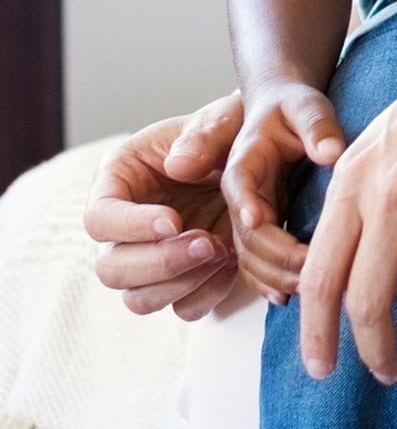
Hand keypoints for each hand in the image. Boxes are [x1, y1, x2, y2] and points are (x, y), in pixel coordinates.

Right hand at [84, 96, 243, 319]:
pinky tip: (232, 264)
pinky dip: (206, 295)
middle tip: (208, 243)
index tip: (173, 221)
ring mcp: (150, 258)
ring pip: (139, 298)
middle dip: (160, 263)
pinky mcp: (182, 279)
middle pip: (111, 269)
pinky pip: (182, 308)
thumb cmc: (232, 131)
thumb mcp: (222, 120)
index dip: (131, 227)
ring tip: (224, 250)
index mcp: (118, 180)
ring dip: (182, 283)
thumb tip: (177, 165)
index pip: (99, 218)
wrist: (265, 158)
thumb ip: (202, 136)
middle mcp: (124, 226)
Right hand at [222, 81, 344, 303]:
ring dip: (273, 275)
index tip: (260, 220)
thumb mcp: (306, 106)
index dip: (247, 205)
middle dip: (273, 254)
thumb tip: (332, 152)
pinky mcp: (259, 229)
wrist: (283, 112)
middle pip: (244, 233)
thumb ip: (317, 126)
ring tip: (308, 288)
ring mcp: (247, 215)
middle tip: (309, 269)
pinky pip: (255, 263)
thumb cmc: (294, 106)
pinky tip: (288, 297)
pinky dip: (268, 281)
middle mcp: (240, 194)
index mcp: (245, 160)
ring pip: (247, 256)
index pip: (239, 185)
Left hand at [297, 0, 396, 384]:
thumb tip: (336, 261)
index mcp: (354, 182)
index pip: (319, 279)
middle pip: (366, 305)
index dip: (317, 335)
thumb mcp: (380, 140)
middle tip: (386, 374)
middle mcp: (390, 198)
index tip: (322, 368)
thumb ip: (355, 198)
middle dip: (373, 355)